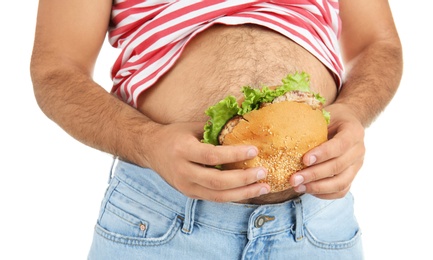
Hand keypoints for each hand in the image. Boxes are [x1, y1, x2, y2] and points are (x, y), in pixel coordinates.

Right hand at [144, 122, 269, 201]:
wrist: (150, 150)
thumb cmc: (175, 135)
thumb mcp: (192, 127)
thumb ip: (215, 129)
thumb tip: (244, 122)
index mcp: (183, 150)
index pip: (212, 156)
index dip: (234, 154)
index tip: (254, 150)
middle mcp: (183, 171)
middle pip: (216, 181)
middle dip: (243, 179)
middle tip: (263, 172)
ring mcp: (185, 186)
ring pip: (217, 196)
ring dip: (243, 193)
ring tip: (263, 187)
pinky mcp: (189, 194)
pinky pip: (215, 198)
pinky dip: (233, 196)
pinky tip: (249, 191)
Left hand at [289, 103, 364, 198]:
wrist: (346, 122)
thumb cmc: (329, 118)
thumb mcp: (323, 114)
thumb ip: (311, 121)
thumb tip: (283, 131)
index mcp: (354, 131)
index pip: (340, 145)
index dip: (323, 154)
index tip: (304, 160)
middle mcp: (359, 150)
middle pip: (338, 167)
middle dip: (314, 175)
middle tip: (293, 179)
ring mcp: (357, 166)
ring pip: (340, 183)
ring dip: (317, 187)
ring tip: (297, 186)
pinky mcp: (352, 177)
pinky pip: (340, 191)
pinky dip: (323, 193)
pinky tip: (306, 189)